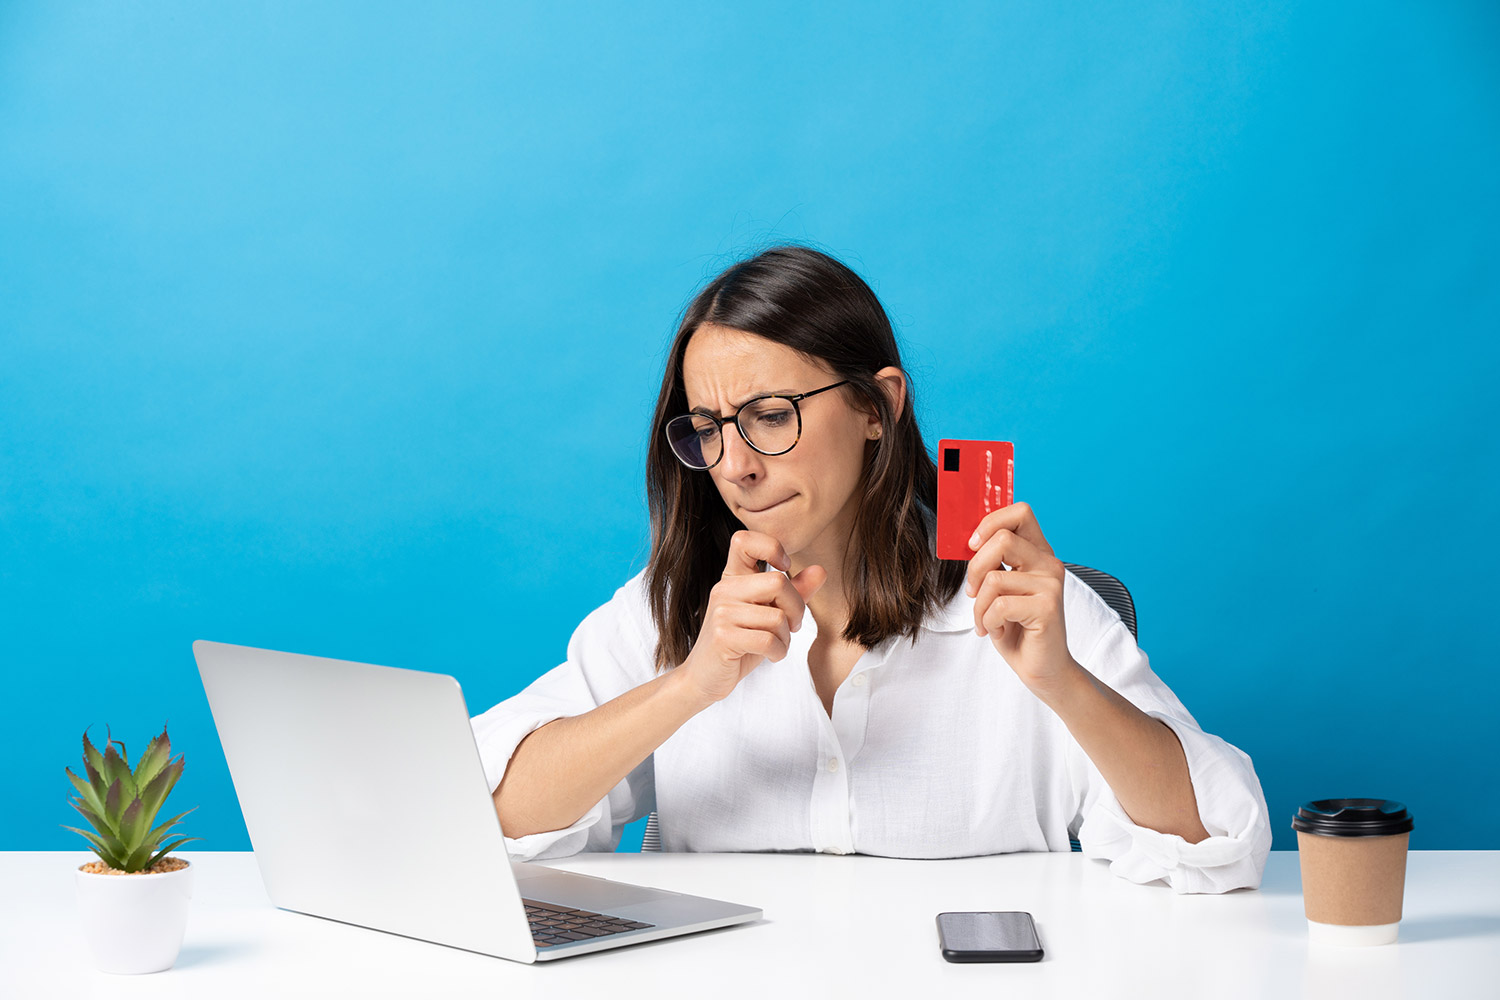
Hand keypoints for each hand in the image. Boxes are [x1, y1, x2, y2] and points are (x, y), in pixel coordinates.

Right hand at [677, 530, 826, 707]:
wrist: (704, 677)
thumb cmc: (739, 643)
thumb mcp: (768, 614)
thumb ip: (795, 592)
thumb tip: (821, 570)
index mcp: (733, 578)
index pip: (744, 540)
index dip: (772, 548)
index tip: (784, 570)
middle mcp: (724, 589)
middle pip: (778, 582)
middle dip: (796, 609)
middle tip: (792, 626)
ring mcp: (721, 612)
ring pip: (777, 617)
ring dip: (786, 638)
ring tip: (775, 645)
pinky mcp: (723, 637)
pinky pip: (769, 640)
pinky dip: (779, 653)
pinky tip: (770, 656)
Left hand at [965, 502, 1078, 693]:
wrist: (1042, 668)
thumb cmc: (1017, 628)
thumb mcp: (1000, 589)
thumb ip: (992, 563)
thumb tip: (967, 541)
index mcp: (1038, 553)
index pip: (1020, 512)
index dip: (990, 523)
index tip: (972, 546)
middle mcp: (1049, 563)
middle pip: (1002, 539)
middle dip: (975, 568)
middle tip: (973, 593)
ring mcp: (1051, 585)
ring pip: (994, 579)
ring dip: (980, 607)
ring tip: (988, 622)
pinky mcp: (1048, 607)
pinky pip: (999, 606)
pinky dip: (988, 622)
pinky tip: (997, 632)